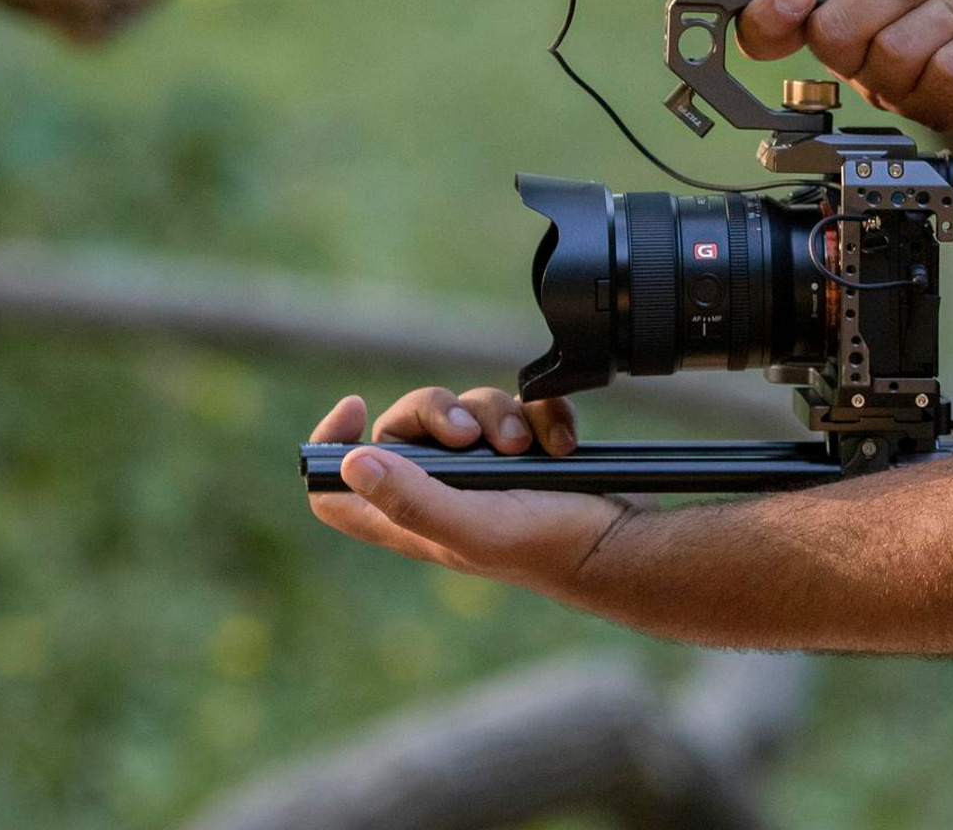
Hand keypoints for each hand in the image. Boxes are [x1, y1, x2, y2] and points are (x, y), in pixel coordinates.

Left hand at [306, 387, 631, 590]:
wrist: (621, 542)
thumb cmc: (549, 547)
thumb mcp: (473, 526)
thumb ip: (412, 498)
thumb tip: (352, 463)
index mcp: (410, 520)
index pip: (338, 489)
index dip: (331, 448)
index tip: (354, 408)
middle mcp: (438, 494)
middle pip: (404, 428)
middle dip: (440, 413)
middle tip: (472, 436)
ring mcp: (481, 472)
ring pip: (465, 410)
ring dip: (499, 414)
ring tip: (527, 446)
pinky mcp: (523, 453)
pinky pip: (516, 405)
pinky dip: (537, 412)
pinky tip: (558, 438)